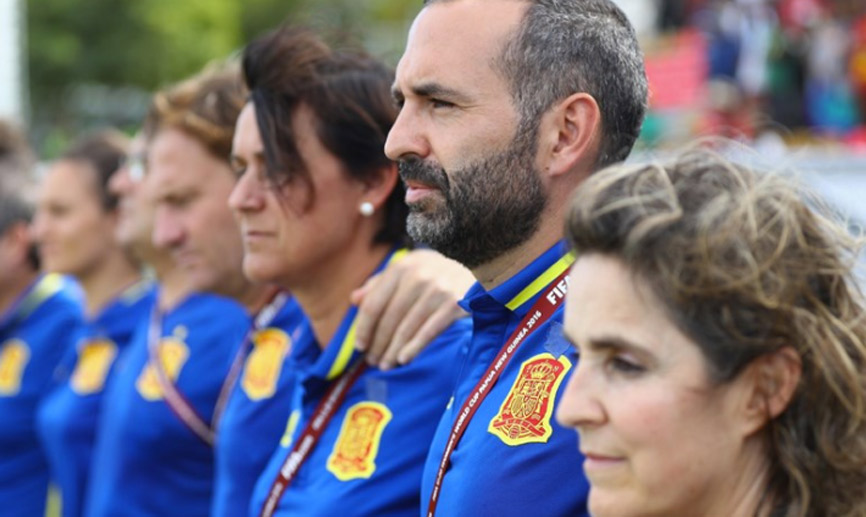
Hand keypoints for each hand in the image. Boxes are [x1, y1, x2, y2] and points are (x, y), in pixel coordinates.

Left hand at [351, 249, 473, 369]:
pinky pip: (429, 331)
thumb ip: (379, 284)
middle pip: (389, 319)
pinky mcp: (455, 304)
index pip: (374, 303)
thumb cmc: (433, 274)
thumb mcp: (406, 271)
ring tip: (386, 365)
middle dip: (378, 343)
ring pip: (407, 328)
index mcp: (401, 267)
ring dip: (393, 350)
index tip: (359, 346)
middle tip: (372, 361)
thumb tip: (354, 299)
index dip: (363, 327)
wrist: (477, 269)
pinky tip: (403, 359)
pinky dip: (414, 347)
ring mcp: (438, 289)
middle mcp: (418, 275)